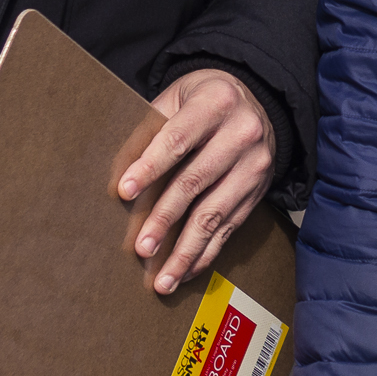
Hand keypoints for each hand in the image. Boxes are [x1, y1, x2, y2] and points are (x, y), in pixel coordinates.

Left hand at [116, 69, 274, 293]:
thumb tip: (119, 179)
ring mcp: (254, 166)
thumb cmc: (203, 100)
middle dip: (165, 219)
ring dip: (186, 250)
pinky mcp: (257, 192)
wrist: (257, 100)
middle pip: (195, 182)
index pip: (177, 139)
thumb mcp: (177, 98)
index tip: (125, 192)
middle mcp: (241, 134)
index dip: (150, 167)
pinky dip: (206, 253)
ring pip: (215, 213)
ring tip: (163, 277)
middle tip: (142, 247)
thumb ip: (151, 130)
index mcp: (215, 103)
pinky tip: (186, 271)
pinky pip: (230, 228)